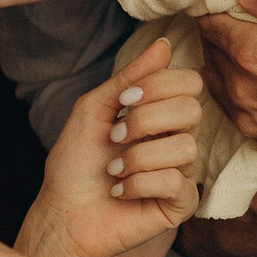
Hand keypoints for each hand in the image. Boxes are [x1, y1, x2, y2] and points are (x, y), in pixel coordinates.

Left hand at [18, 40, 203, 256]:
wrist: (64, 212)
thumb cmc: (76, 163)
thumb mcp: (94, 109)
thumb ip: (129, 77)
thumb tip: (164, 44)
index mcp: (163, 114)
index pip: (190, 83)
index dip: (157, 86)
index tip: (123, 100)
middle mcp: (178, 139)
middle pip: (192, 110)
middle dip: (143, 121)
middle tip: (115, 137)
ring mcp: (183, 172)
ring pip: (186, 147)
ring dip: (137, 157)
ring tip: (114, 171)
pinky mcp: (181, 204)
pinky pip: (175, 181)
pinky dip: (138, 184)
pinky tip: (121, 192)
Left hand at [196, 0, 256, 169]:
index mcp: (255, 54)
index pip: (209, 21)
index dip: (220, 6)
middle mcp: (242, 88)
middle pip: (209, 48)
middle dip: (223, 30)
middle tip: (248, 18)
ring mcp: (248, 116)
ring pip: (215, 75)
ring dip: (226, 58)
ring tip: (255, 45)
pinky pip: (228, 101)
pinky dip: (235, 84)